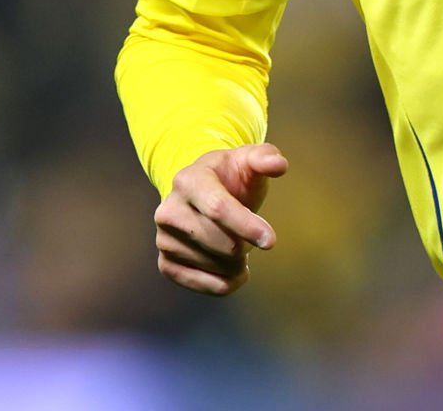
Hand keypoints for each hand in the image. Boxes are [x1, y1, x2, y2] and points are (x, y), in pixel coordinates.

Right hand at [153, 142, 288, 295]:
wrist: (202, 195)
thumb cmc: (230, 177)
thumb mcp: (247, 159)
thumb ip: (265, 157)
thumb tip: (278, 165)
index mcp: (188, 180)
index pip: (218, 208)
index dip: (246, 226)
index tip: (270, 241)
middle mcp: (168, 211)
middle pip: (222, 243)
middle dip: (248, 244)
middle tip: (255, 235)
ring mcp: (164, 239)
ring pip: (217, 266)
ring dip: (239, 262)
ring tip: (241, 246)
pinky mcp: (166, 264)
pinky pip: (205, 285)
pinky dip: (228, 282)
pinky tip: (234, 268)